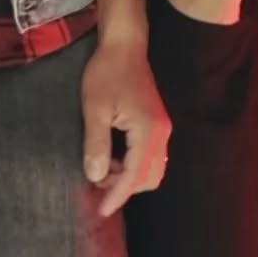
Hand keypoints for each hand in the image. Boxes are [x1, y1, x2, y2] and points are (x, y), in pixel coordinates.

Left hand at [80, 33, 171, 216]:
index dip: (118, 196)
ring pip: (152, 168)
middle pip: (150, 177)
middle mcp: (161, 133)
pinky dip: (134, 164)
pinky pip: (151, 155)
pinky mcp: (158, 123)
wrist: (124, 45)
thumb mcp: (94, 110)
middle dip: (125, 187)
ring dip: (130, 176)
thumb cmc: (106, 73)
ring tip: (103, 167)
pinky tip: (114, 155)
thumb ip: (96, 145)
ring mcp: (162, 128)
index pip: (135, 175)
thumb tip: (96, 177)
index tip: (101, 210)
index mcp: (148, 131)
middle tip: (98, 184)